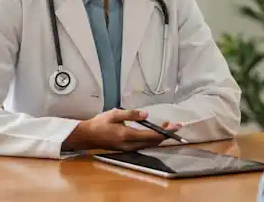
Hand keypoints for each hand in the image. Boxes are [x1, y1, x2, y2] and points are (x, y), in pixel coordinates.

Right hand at [64, 108, 181, 151]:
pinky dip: (152, 139)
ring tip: (167, 128)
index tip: (175, 126)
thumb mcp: (115, 114)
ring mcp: (129, 149)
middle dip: (165, 134)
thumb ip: (131, 114)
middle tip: (175, 126)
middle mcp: (130, 145)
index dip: (165, 131)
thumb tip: (146, 114)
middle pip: (153, 142)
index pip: (151, 135)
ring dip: (160, 137)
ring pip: (149, 145)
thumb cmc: (100, 123)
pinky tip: (155, 133)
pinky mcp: (127, 149)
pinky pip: (144, 145)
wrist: (88, 136)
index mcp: (127, 135)